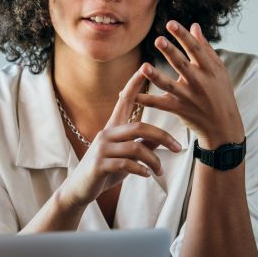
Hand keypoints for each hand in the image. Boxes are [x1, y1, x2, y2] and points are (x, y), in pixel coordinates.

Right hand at [58, 69, 181, 208]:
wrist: (79, 189)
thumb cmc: (104, 171)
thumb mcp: (125, 157)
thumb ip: (141, 145)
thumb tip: (161, 139)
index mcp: (113, 128)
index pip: (124, 100)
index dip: (135, 83)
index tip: (146, 67)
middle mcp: (106, 134)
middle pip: (140, 127)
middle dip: (163, 137)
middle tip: (178, 148)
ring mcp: (102, 149)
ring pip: (136, 148)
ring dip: (154, 161)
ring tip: (160, 171)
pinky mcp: (99, 165)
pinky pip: (126, 164)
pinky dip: (141, 169)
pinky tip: (147, 175)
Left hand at [137, 21, 244, 147]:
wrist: (223, 125)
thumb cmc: (221, 93)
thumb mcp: (219, 69)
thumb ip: (205, 47)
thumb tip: (194, 26)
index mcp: (209, 69)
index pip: (195, 49)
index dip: (183, 36)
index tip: (171, 24)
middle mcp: (198, 82)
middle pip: (182, 65)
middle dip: (170, 52)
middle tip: (158, 40)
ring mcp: (188, 97)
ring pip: (169, 85)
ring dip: (155, 76)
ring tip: (144, 66)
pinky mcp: (179, 109)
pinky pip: (160, 104)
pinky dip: (146, 100)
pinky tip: (133, 95)